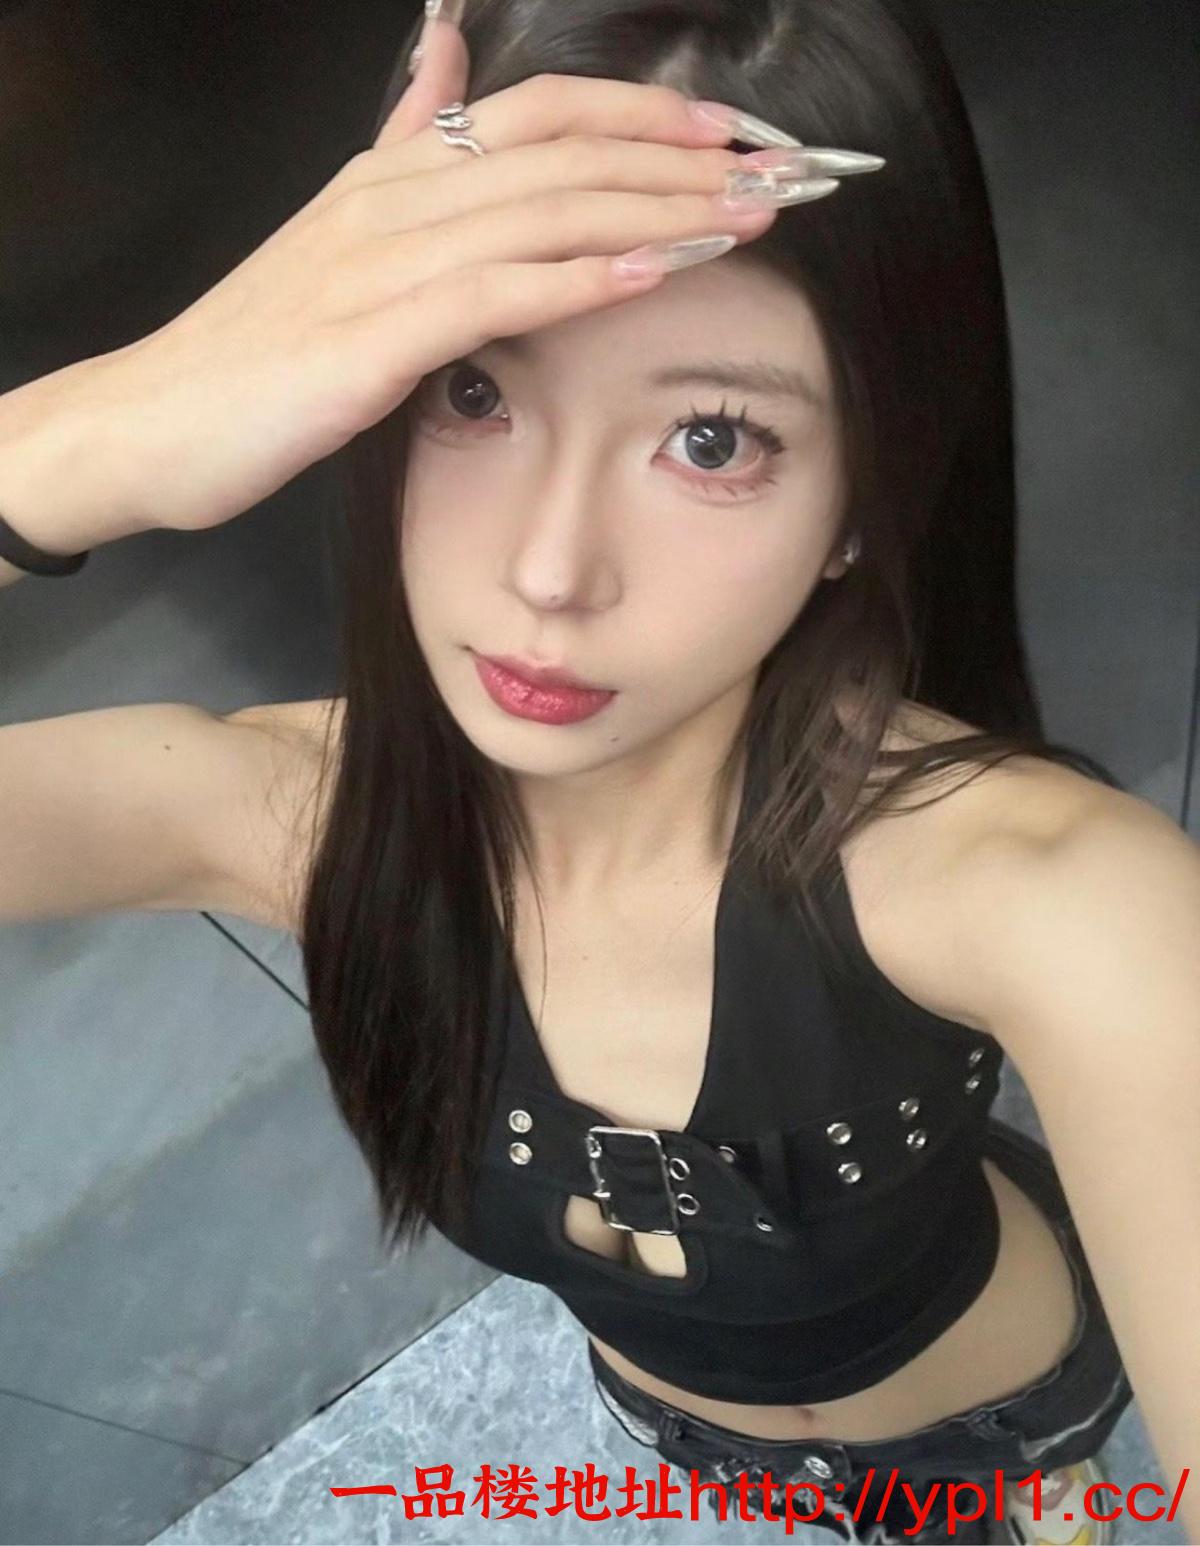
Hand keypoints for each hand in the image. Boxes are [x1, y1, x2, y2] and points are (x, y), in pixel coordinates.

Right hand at [81, 14, 779, 533]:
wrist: (150, 424)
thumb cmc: (250, 353)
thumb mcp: (332, 234)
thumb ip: (399, 148)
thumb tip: (443, 60)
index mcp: (392, 178)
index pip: (542, 114)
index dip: (645, 116)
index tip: (734, 136)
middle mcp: (392, 202)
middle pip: (563, 151)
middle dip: (683, 157)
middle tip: (782, 173)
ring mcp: (377, 265)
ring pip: (542, 212)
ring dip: (656, 210)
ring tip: (749, 216)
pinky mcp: (364, 339)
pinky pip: (491, 293)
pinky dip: (577, 279)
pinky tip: (650, 274)